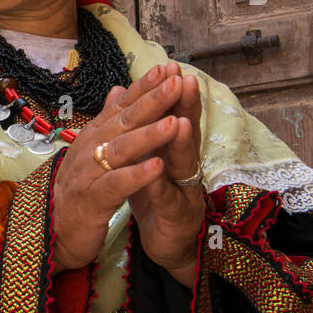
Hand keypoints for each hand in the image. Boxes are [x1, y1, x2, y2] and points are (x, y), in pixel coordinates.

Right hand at [51, 65, 189, 272]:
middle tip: (174, 82)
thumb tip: (118, 88)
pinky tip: (157, 166)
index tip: (166, 69)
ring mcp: (87, 175)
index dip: (142, 88)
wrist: (57, 232)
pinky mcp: (92, 201)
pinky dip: (136, 175)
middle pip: (122, 122)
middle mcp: (88, 150)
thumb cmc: (80, 191)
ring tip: (174, 122)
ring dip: (147, 136)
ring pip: (120, 150)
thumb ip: (107, 122)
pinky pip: (116, 185)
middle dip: (151, 102)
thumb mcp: (93, 153)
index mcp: (92, 137)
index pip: (120, 107)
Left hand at [126, 62, 204, 284]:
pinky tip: (155, 173)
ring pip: (183, 166)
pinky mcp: (175, 219)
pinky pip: (166, 201)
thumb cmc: (157, 199)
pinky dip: (160, 186)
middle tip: (183, 81)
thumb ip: (143, 131)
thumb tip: (126, 96)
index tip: (170, 67)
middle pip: (186, 134)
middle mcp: (183, 168)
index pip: (174, 116)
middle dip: (185, 107)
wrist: (168, 245)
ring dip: (182, 144)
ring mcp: (183, 193)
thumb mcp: (148, 160)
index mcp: (172, 152)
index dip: (173, 94)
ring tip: (179, 123)